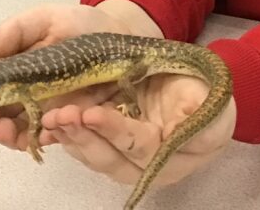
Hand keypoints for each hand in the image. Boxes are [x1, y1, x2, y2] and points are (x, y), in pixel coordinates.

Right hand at [0, 1, 156, 152]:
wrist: (124, 32)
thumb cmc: (81, 25)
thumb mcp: (47, 18)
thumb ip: (16, 30)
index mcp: (18, 74)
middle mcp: (32, 97)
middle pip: (4, 121)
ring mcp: (56, 110)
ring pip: (28, 134)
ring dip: (18, 138)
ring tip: (19, 132)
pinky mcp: (80, 118)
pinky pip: (62, 135)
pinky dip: (52, 137)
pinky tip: (50, 132)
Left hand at [42, 73, 235, 185]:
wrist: (197, 91)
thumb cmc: (204, 92)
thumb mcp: (209, 95)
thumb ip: (196, 110)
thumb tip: (177, 126)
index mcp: (176, 155)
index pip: (142, 147)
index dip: (116, 132)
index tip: (91, 113)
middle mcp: (149, 168)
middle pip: (112, 160)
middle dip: (84, 137)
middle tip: (61, 115)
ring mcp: (128, 162)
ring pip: (95, 158)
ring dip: (71, 138)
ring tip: (52, 117)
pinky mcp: (111, 151)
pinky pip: (86, 150)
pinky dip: (67, 137)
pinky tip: (50, 125)